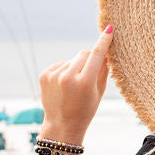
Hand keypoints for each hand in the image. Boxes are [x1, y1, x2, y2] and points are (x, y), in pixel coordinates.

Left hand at [38, 25, 112, 143]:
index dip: (104, 41)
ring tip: (74, 86)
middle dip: (89, 60)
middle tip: (89, 75)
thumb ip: (103, 70)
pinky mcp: (45, 75)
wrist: (62, 125)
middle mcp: (68, 77)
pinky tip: (64, 85)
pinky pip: (61, 64)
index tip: (109, 28)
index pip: (97, 55)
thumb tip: (106, 51)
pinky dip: (65, 70)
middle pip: (84, 53)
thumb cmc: (85, 110)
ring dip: (76, 66)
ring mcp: (54, 75)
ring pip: (72, 59)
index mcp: (85, 82)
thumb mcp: (99, 92)